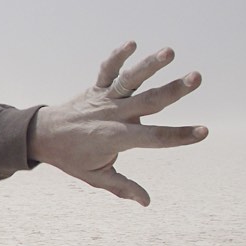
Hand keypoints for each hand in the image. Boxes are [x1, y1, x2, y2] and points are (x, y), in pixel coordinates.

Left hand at [28, 41, 207, 205]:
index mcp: (116, 138)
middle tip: (197, 78)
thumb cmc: (72, 158)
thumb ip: (122, 187)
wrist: (41, 136)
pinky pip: (107, 70)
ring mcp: (104, 99)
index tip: (203, 132)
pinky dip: (116, 56)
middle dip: (174, 90)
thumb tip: (146, 202)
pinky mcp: (96, 87)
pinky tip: (132, 42)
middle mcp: (113, 115)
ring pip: (129, 80)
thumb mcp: (95, 177)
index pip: (153, 138)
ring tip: (170, 52)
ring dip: (149, 65)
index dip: (178, 137)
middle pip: (148, 102)